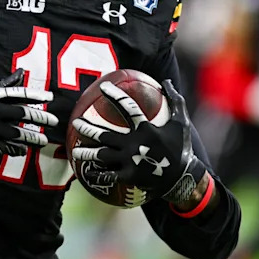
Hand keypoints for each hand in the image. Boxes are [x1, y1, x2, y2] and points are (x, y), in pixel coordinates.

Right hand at [0, 70, 56, 155]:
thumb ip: (6, 84)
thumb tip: (22, 72)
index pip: (19, 94)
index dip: (36, 96)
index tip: (51, 98)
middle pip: (21, 114)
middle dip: (39, 118)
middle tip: (54, 122)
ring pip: (15, 133)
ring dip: (32, 137)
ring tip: (44, 141)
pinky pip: (3, 147)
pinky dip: (15, 149)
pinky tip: (24, 150)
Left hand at [71, 80, 206, 204]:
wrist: (183, 177)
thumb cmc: (181, 147)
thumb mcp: (182, 122)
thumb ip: (174, 100)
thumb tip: (166, 81)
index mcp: (146, 129)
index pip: (127, 108)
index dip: (114, 96)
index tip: (102, 86)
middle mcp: (135, 144)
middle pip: (105, 135)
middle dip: (88, 129)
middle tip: (75, 123)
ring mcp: (130, 161)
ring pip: (102, 155)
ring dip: (86, 153)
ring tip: (74, 151)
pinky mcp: (129, 177)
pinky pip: (108, 175)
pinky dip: (97, 174)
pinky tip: (86, 173)